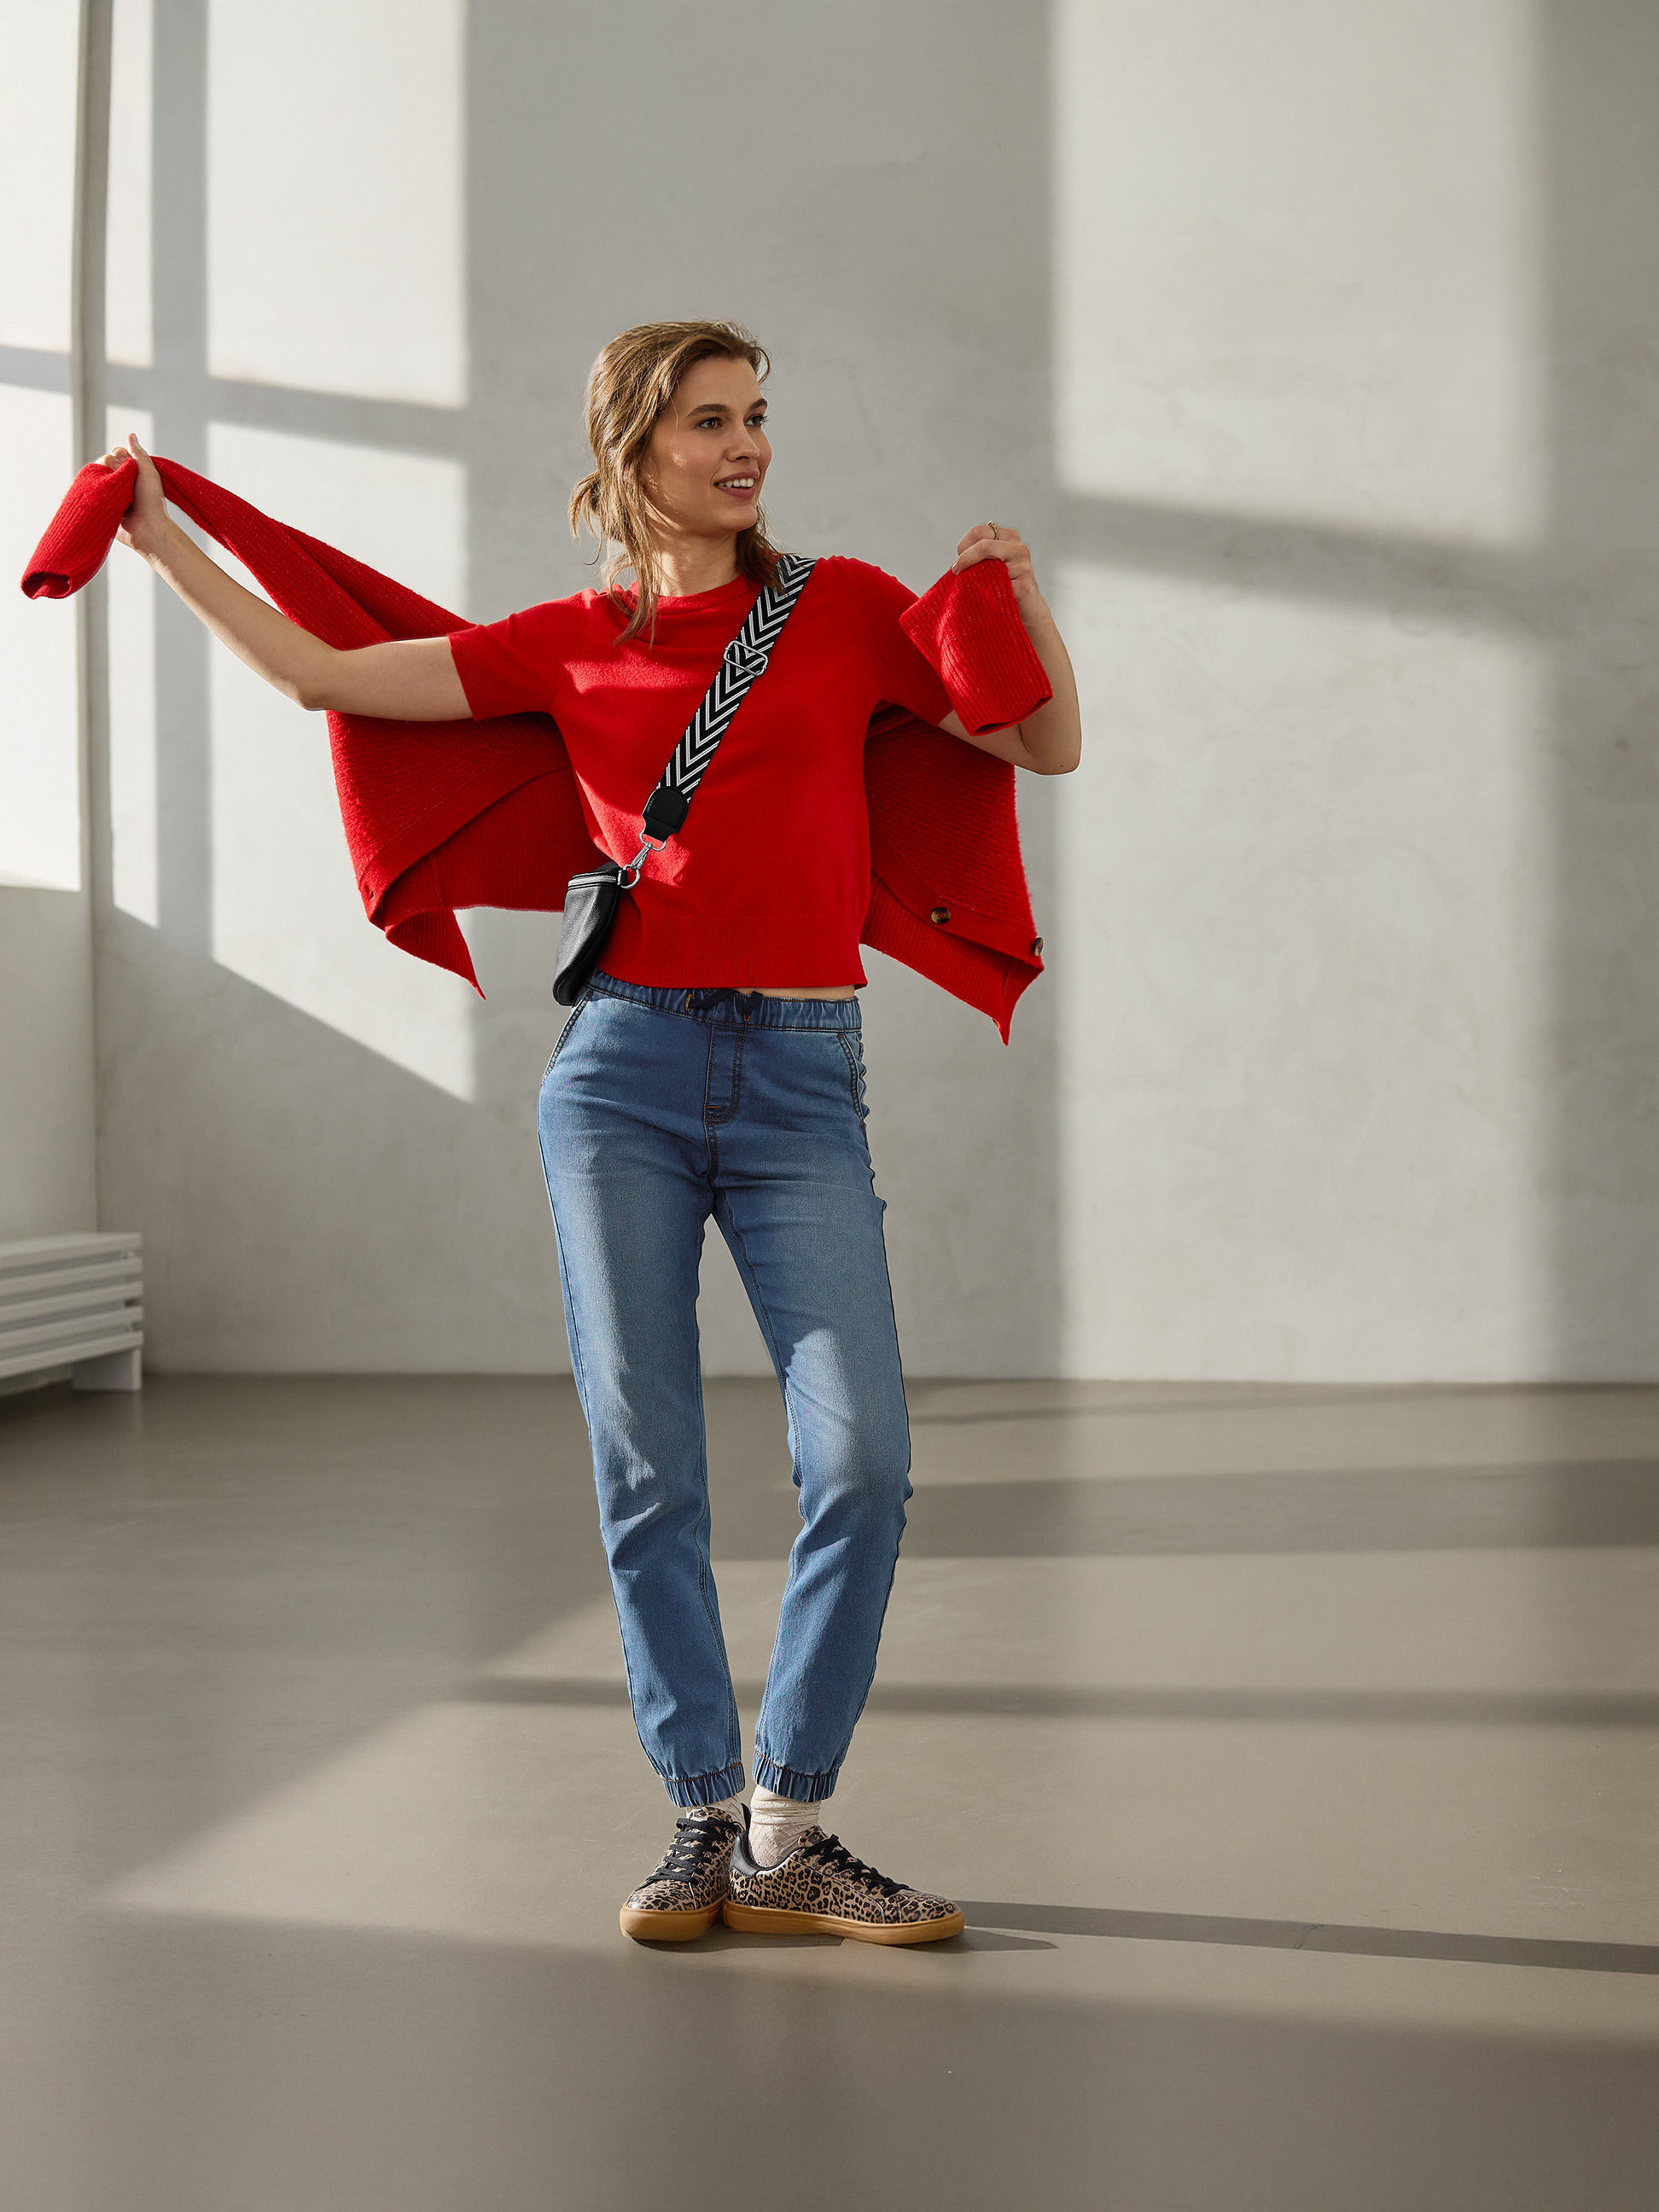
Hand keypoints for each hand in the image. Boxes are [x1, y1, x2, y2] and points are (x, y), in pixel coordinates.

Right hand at [99, 431, 170, 559]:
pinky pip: (90, 490)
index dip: (119, 457)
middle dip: (110, 467)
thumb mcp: (148, 473)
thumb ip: (139, 453)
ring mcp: (110, 491)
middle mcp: (120, 480)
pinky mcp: (102, 502)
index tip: (127, 466)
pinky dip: (91, 488)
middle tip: (122, 482)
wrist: (147, 529)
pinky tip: (94, 490)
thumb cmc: (152, 502)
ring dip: (102, 478)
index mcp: (132, 471)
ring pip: (96, 474)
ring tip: (112, 490)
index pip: (116, 453)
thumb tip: (131, 435)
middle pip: (104, 461)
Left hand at [951, 522, 1049, 632]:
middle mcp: (1018, 548)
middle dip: (965, 559)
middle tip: (956, 572)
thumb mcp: (992, 564)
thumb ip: (979, 555)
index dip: (963, 546)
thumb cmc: (1005, 585)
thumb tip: (956, 563)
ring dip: (974, 577)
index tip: (958, 561)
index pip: (979, 532)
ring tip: (970, 585)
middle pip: (984, 545)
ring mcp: (1023, 565)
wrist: (1028, 609)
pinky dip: (986, 592)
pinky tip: (984, 596)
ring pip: (989, 566)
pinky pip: (997, 586)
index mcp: (1009, 537)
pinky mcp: (1024, 585)